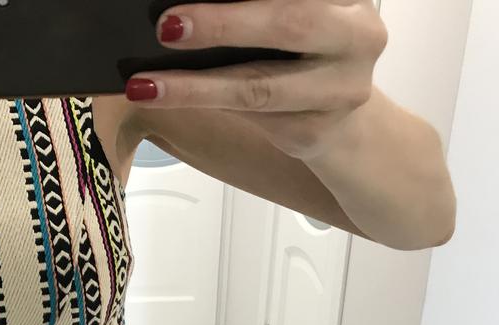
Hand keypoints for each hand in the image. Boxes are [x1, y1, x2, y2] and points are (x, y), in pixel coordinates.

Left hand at [125, 0, 388, 159]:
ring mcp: (342, 89)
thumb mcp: (297, 17)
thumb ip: (258, 7)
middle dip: (221, 25)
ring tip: (146, 84)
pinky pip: (250, 119)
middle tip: (167, 26)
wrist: (343, 123)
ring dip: (194, 87)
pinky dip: (203, 107)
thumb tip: (181, 10)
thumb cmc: (306, 58)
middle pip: (287, 24)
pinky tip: (166, 100)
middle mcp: (358, 36)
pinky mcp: (315, 132)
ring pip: (258, 86)